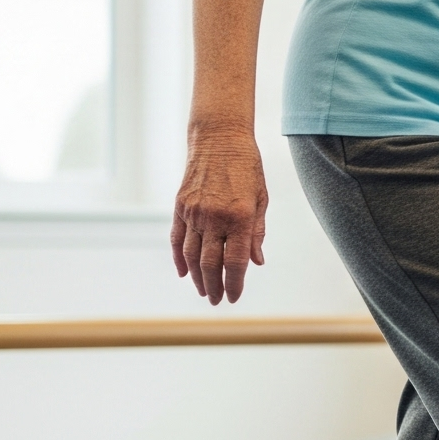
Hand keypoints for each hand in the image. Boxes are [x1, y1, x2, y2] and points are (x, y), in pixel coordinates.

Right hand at [171, 126, 268, 305]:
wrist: (219, 138)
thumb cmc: (247, 168)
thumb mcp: (261, 198)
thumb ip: (257, 232)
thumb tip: (256, 262)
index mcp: (240, 216)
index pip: (235, 261)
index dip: (235, 283)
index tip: (234, 297)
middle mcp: (214, 217)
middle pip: (211, 264)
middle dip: (215, 286)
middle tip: (218, 301)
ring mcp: (194, 212)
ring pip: (192, 255)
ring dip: (197, 277)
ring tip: (204, 291)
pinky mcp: (180, 206)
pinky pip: (177, 239)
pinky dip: (179, 258)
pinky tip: (183, 273)